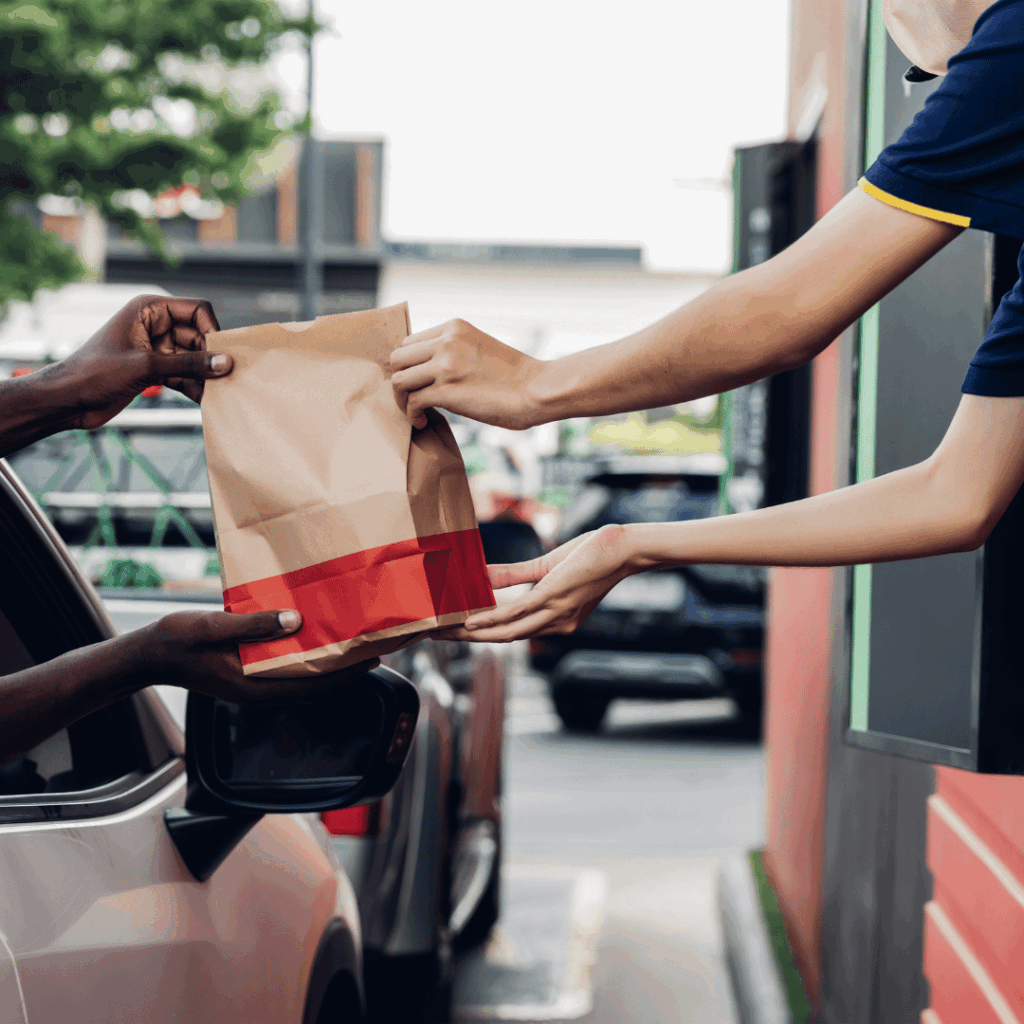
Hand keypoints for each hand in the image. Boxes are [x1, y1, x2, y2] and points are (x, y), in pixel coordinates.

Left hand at [54, 294, 229, 428]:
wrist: (67, 400)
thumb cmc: (95, 373)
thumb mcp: (146, 366)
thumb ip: (189, 364)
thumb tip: (225, 363)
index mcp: (149, 310)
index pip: (196, 310)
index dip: (212, 329)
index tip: (222, 354)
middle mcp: (155, 325)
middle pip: (199, 336)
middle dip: (211, 357)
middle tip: (225, 379)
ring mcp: (156, 348)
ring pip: (194, 358)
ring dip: (205, 375)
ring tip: (217, 393)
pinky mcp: (155, 370)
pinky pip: (184, 374)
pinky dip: (194, 386)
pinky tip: (204, 401)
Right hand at [140, 609, 378, 704]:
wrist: (149, 654)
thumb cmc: (178, 639)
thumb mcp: (215, 626)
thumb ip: (253, 625)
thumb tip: (294, 621)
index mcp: (254, 686)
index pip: (312, 686)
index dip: (345, 676)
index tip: (371, 660)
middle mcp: (259, 690)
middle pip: (313, 686)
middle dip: (344, 672)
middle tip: (372, 650)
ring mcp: (254, 685)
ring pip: (301, 680)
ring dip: (327, 665)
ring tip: (351, 644)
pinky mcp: (248, 676)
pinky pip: (286, 671)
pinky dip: (306, 659)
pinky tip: (315, 639)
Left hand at [390, 319, 543, 429]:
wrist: (536, 389)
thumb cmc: (515, 376)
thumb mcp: (480, 347)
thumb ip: (455, 350)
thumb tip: (431, 369)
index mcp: (454, 328)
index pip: (410, 342)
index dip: (409, 364)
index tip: (417, 381)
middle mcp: (446, 342)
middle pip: (398, 359)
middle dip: (401, 380)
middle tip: (411, 397)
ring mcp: (445, 365)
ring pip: (399, 380)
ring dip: (403, 400)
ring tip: (416, 412)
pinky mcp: (447, 391)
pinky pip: (412, 402)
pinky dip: (412, 415)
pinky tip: (422, 422)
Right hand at [442, 524, 634, 641]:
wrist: (623, 549)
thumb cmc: (592, 555)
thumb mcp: (547, 567)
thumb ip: (515, 575)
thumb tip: (484, 575)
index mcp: (556, 620)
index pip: (512, 632)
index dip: (481, 635)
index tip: (452, 633)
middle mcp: (555, 624)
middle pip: (503, 638)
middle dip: (467, 640)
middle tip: (436, 637)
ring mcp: (554, 613)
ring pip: (506, 631)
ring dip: (472, 634)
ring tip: (445, 632)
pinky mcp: (552, 597)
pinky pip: (516, 612)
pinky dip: (491, 619)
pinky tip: (470, 621)